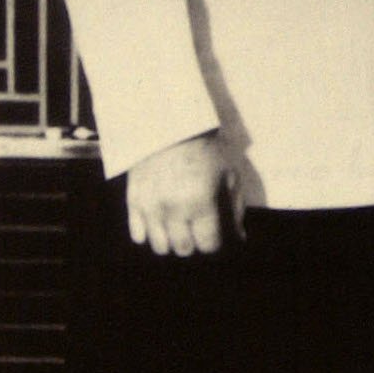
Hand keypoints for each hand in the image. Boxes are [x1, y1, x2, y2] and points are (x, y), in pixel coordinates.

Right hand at [126, 130, 243, 255]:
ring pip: (159, 246)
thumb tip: (240, 238)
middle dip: (194, 245)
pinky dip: (149, 235)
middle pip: (183, 249)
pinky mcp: (133, 200)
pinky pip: (138, 235)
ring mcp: (150, 206)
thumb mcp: (228, 175)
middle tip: (197, 233)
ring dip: (172, 243)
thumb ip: (235, 209)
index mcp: (199, 201)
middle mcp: (172, 207)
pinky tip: (159, 224)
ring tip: (179, 229)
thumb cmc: (205, 149)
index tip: (215, 237)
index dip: (214, 244)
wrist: (169, 124)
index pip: (207, 244)